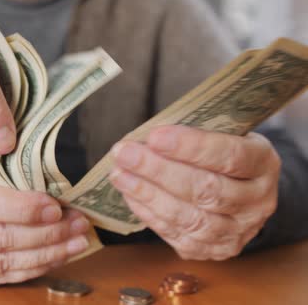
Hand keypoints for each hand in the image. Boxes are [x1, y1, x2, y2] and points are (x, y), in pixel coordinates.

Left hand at [109, 125, 279, 259]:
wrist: (242, 190)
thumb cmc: (222, 154)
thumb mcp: (222, 134)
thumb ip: (193, 135)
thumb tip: (144, 138)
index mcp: (264, 164)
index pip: (229, 156)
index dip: (190, 147)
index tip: (154, 137)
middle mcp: (258, 202)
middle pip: (205, 189)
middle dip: (158, 170)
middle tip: (125, 154)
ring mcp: (239, 231)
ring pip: (190, 217)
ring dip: (147, 194)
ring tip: (119, 174)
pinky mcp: (215, 249)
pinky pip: (177, 234)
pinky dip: (149, 214)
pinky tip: (129, 194)